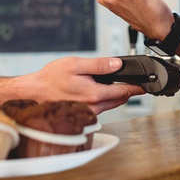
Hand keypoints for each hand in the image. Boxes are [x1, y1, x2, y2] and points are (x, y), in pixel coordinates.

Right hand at [0, 56, 145, 114]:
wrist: (33, 94)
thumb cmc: (50, 79)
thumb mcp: (76, 64)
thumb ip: (99, 65)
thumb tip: (117, 65)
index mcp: (95, 95)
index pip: (124, 92)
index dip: (137, 87)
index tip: (147, 85)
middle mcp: (93, 107)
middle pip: (120, 100)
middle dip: (128, 91)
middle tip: (135, 82)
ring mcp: (88, 113)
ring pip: (111, 105)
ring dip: (116, 95)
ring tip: (117, 84)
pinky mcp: (82, 115)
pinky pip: (100, 108)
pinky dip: (105, 99)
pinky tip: (99, 90)